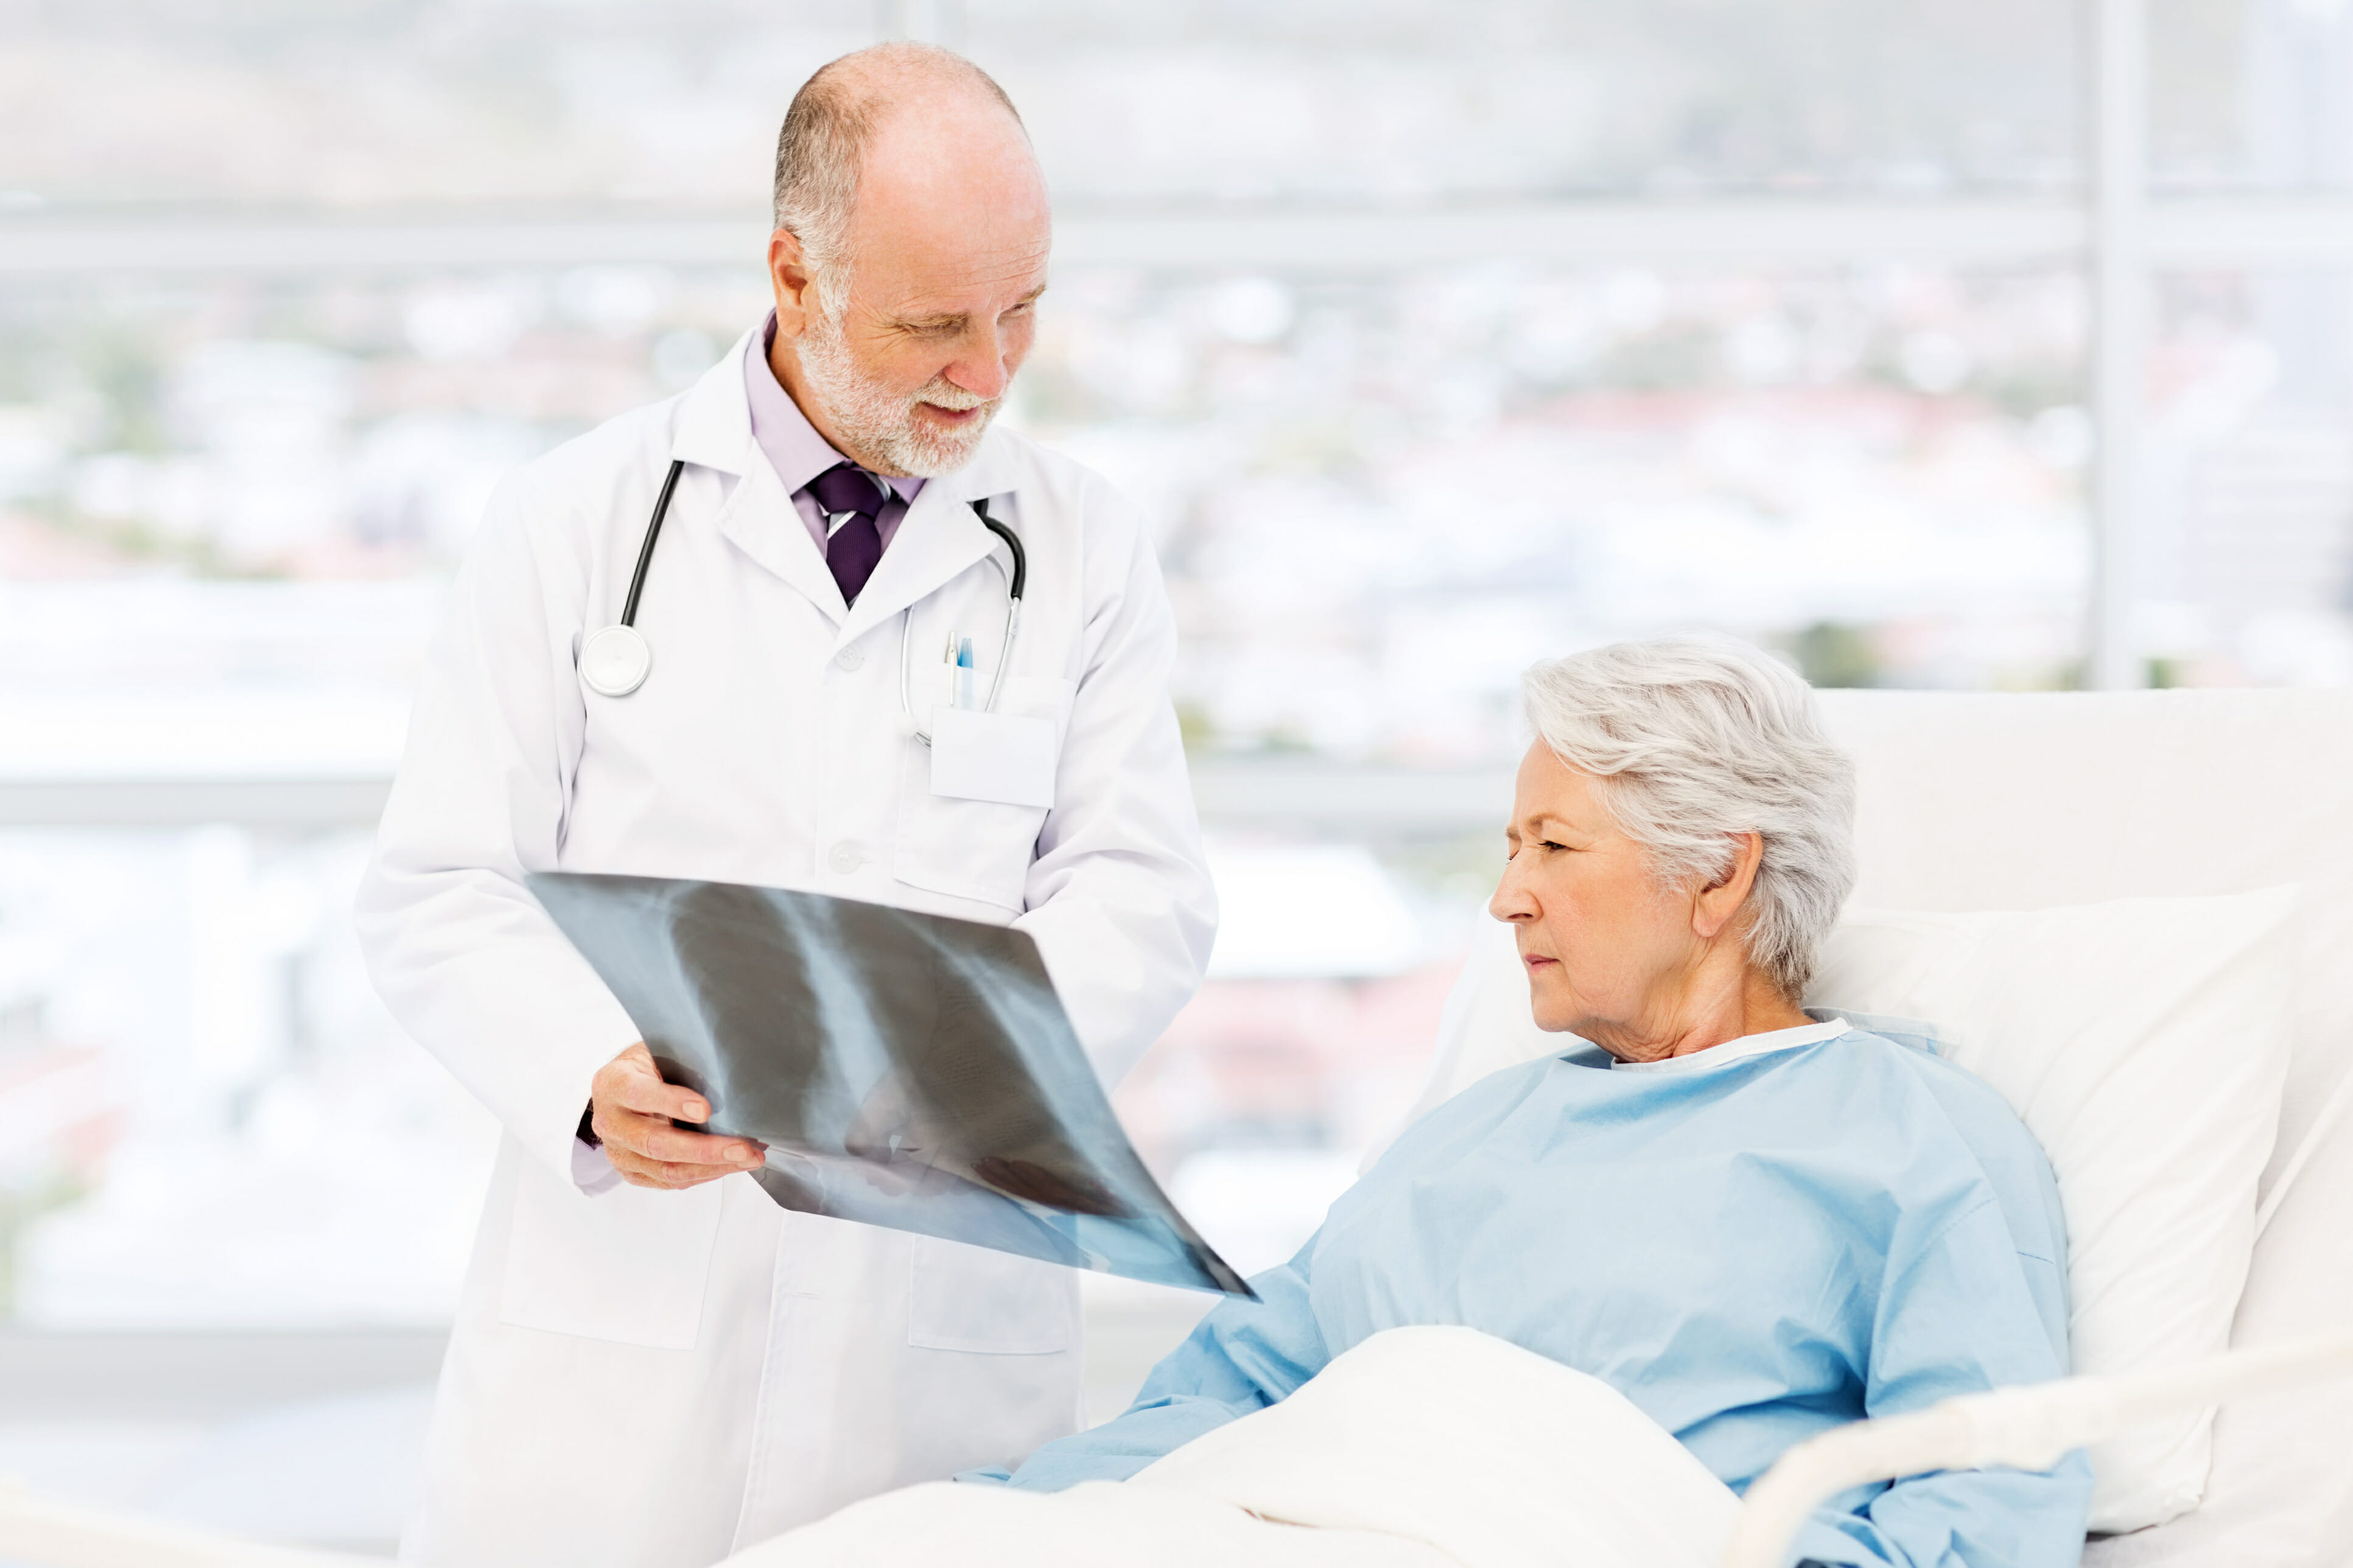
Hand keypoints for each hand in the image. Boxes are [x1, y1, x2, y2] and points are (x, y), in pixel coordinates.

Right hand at [588, 1043, 764, 1189]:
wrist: (620, 1089)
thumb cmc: (647, 1067)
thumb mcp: (658, 1052)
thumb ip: (682, 1063)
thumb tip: (728, 1077)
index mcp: (613, 1084)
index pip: (640, 1094)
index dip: (672, 1102)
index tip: (706, 1109)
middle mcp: (611, 1122)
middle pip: (655, 1143)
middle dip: (704, 1149)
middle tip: (742, 1148)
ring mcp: (619, 1152)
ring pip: (666, 1169)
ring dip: (712, 1167)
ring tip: (747, 1159)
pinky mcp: (633, 1172)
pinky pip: (670, 1181)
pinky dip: (704, 1174)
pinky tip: (729, 1165)